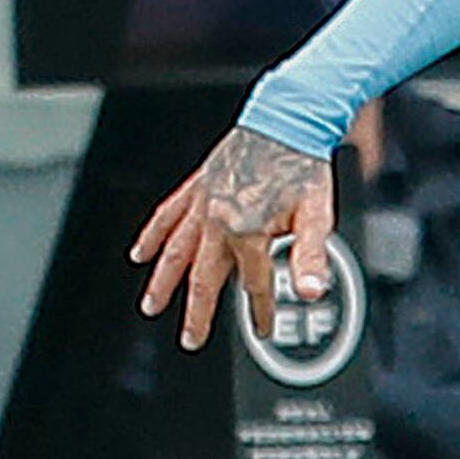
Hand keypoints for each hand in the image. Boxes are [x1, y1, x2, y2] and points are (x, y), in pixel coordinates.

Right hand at [129, 124, 339, 351]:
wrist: (287, 119)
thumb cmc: (303, 165)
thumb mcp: (318, 216)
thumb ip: (312, 258)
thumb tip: (313, 292)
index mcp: (250, 232)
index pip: (255, 284)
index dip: (260, 311)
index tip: (263, 329)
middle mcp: (220, 220)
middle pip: (204, 277)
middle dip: (197, 312)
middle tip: (190, 339)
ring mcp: (204, 203)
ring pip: (176, 251)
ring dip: (163, 281)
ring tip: (151, 304)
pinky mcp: (198, 186)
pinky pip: (168, 215)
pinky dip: (153, 235)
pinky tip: (141, 252)